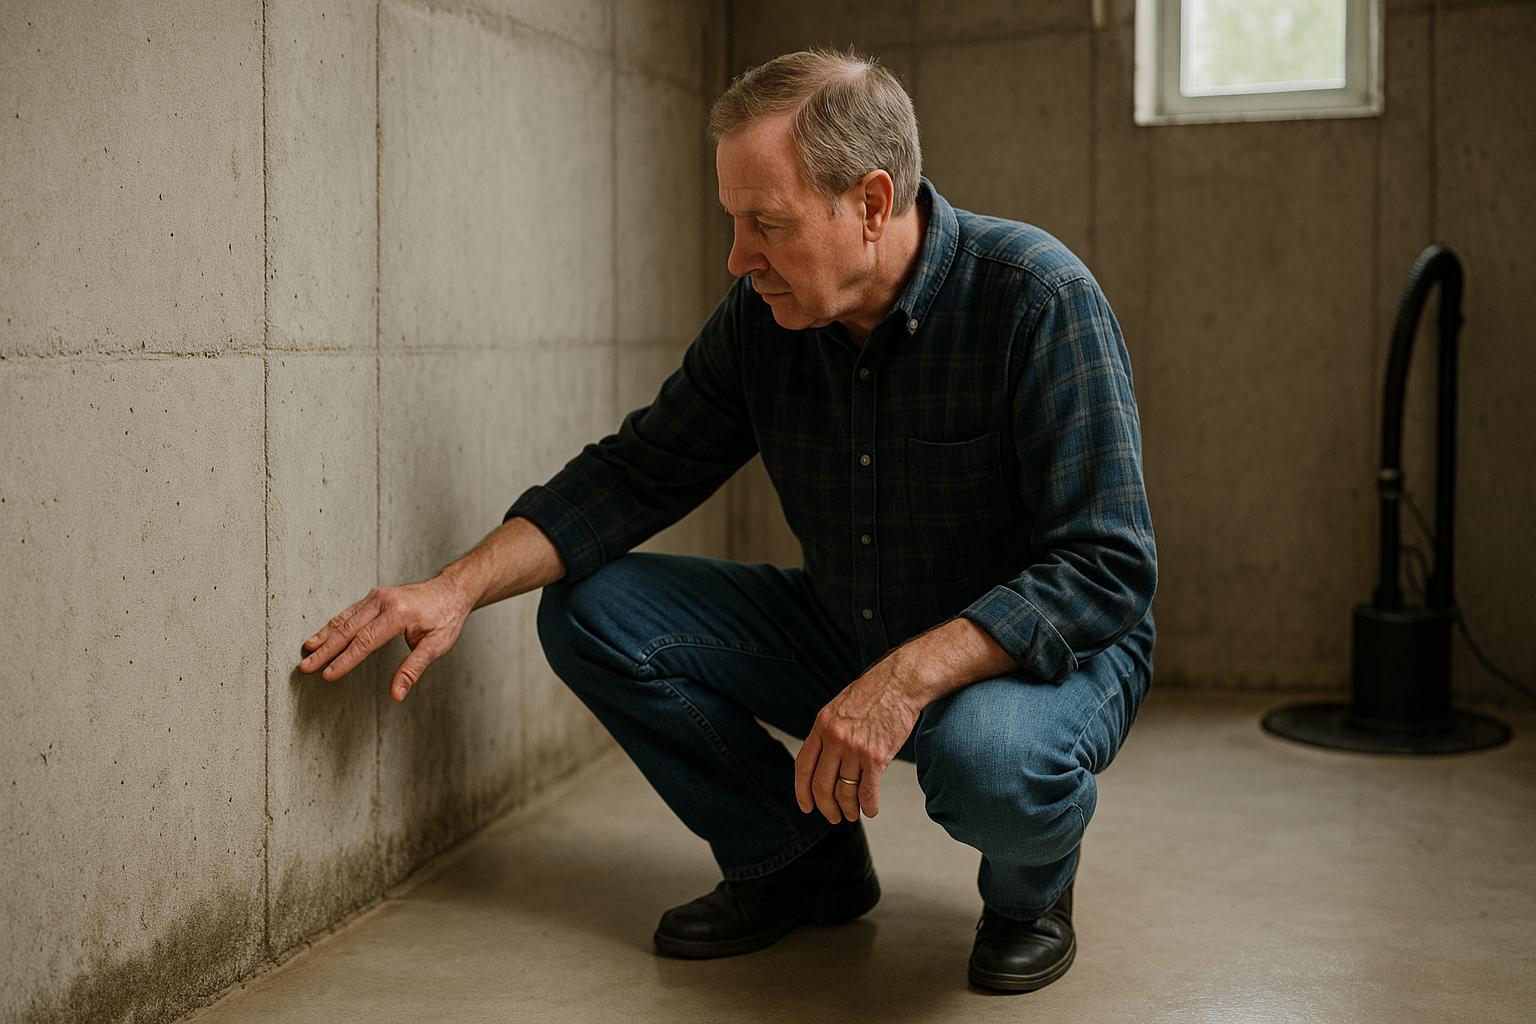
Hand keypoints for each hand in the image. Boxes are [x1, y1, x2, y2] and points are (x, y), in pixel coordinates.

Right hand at [297, 517, 564, 702]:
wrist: (452, 590)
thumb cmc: (446, 618)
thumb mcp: (436, 645)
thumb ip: (413, 669)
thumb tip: (396, 694)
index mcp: (398, 614)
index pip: (365, 642)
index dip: (345, 660)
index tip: (327, 674)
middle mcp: (384, 602)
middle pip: (348, 630)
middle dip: (325, 650)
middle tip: (306, 667)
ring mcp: (377, 597)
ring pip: (344, 619)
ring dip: (324, 637)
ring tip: (307, 652)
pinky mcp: (374, 597)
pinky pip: (349, 613)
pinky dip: (333, 626)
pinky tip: (321, 637)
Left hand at [793, 617, 1019, 822]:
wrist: (901, 682)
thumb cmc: (873, 693)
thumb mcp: (839, 707)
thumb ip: (828, 732)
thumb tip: (822, 761)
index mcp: (821, 725)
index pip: (803, 767)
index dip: (802, 791)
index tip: (807, 806)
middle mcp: (835, 738)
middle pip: (821, 786)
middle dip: (826, 808)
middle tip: (833, 816)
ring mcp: (855, 748)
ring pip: (845, 792)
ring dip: (848, 809)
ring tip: (852, 814)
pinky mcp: (877, 756)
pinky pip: (867, 791)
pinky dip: (868, 806)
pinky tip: (870, 810)